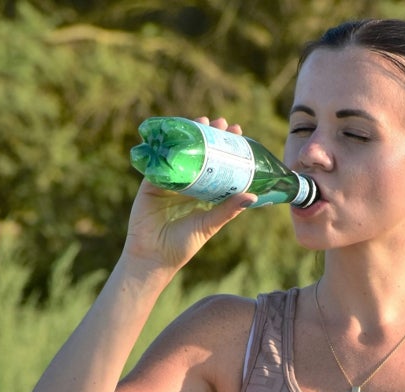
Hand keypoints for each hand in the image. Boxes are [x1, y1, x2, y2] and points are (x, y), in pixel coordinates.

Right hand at [121, 117, 257, 276]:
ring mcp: (169, 181)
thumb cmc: (184, 244)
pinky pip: (158, 161)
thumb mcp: (210, 224)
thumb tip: (253, 196)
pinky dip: (165, 147)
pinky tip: (174, 132)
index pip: (218, 163)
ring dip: (190, 135)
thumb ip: (229, 210)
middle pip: (200, 153)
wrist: (154, 257)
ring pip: (180, 152)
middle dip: (210, 136)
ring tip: (202, 122)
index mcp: (204, 192)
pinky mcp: (150, 183)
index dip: (226, 148)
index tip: (237, 131)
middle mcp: (188, 183)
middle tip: (221, 122)